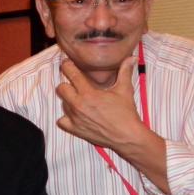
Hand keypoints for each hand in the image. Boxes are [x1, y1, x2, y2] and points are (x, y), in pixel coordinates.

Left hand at [57, 57, 169, 192]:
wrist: (127, 137)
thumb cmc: (126, 113)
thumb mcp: (125, 90)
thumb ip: (125, 71)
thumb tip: (132, 57)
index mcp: (88, 93)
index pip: (71, 74)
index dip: (67, 66)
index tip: (67, 63)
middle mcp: (78, 105)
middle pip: (61, 88)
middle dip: (67, 84)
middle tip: (75, 86)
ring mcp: (75, 118)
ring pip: (62, 104)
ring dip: (69, 101)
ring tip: (80, 101)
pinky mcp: (75, 130)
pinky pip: (61, 121)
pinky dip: (65, 118)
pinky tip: (74, 115)